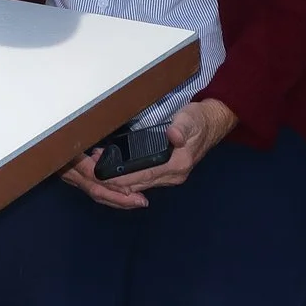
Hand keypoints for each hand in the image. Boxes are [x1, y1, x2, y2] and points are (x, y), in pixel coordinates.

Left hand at [111, 100, 238, 195]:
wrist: (212, 123)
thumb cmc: (198, 120)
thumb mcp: (190, 119)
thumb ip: (181, 128)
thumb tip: (174, 136)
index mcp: (177, 165)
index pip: (143, 176)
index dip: (121, 179)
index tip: (102, 176)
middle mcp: (173, 176)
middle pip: (138, 185)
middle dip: (115, 182)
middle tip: (92, 172)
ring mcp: (170, 177)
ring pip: (140, 186)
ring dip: (119, 182)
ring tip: (99, 170)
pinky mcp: (167, 173)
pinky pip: (144, 181)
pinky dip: (128, 179)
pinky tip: (114, 172)